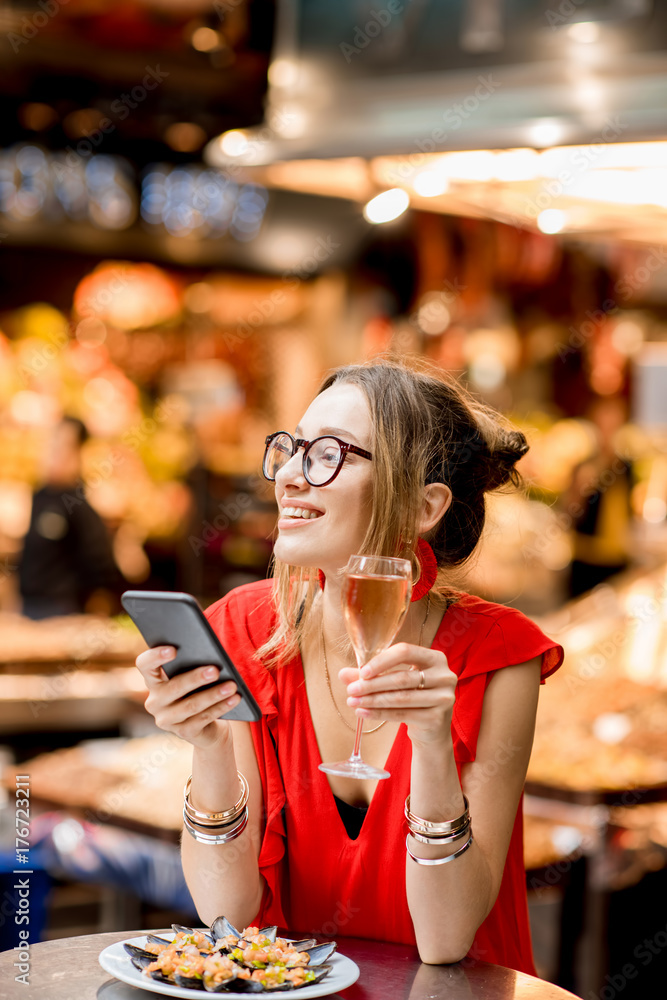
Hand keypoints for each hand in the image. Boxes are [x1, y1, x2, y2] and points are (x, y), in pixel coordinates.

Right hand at [135, 646, 241, 748]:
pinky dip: (221, 707)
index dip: (155, 656)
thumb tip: (211, 655)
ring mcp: (166, 719)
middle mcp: (154, 701)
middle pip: (173, 687)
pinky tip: (234, 699)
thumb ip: (193, 665)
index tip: (174, 649)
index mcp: (153, 680)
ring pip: (191, 705)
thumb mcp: (194, 677)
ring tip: (232, 685)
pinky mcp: (182, 732)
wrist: (207, 726)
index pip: (145, 665)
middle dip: (196, 678)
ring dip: (214, 694)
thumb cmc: (200, 690)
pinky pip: (203, 718)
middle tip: (215, 670)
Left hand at [339, 642, 456, 742]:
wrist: (431, 730)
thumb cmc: (412, 698)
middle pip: (402, 677)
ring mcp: (444, 697)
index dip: (382, 661)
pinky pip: (403, 714)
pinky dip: (380, 714)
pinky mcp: (438, 718)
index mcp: (435, 658)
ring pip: (401, 697)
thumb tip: (342, 674)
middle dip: (372, 684)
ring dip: (373, 700)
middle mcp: (444, 675)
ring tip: (353, 702)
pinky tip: (363, 713)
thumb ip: (371, 675)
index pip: (405, 652)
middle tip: (351, 690)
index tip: (362, 672)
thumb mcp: (394, 682)